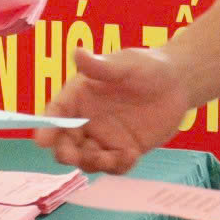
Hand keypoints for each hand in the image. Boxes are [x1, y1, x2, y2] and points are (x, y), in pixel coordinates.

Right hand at [35, 48, 191, 174]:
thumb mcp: (125, 64)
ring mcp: (104, 137)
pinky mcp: (123, 151)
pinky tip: (131, 155)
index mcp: (79, 95)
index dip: (47, 127)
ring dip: (92, 163)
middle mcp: (86, 119)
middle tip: (72, 156)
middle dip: (65, 152)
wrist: (178, 84)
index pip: (57, 112)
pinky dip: (117, 166)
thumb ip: (101, 65)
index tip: (41, 141)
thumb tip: (77, 52)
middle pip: (66, 142)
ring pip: (87, 159)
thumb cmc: (147, 67)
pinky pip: (114, 166)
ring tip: (110, 158)